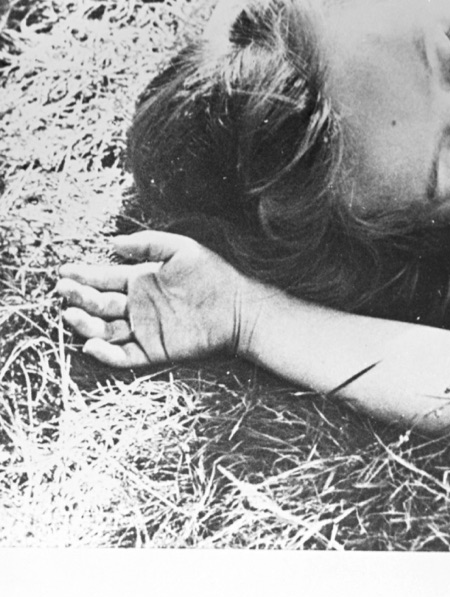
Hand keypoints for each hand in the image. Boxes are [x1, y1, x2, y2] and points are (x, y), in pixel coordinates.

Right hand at [56, 231, 267, 367]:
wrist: (239, 307)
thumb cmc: (213, 275)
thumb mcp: (181, 249)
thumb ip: (149, 243)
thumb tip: (113, 242)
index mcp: (141, 280)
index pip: (104, 278)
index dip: (84, 275)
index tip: (64, 271)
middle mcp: (137, 305)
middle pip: (99, 304)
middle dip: (79, 297)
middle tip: (63, 290)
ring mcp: (143, 329)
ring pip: (105, 330)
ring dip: (86, 324)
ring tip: (72, 315)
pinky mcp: (153, 350)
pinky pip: (123, 354)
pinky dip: (106, 352)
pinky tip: (92, 343)